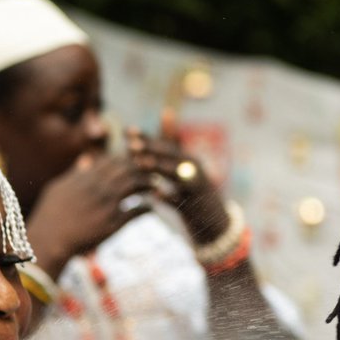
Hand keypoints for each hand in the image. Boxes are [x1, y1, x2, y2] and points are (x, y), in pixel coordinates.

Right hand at [25, 154, 153, 278]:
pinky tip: (151, 207)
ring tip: (155, 185)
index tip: (134, 162)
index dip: (125, 159)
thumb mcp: (59, 188)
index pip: (113, 160)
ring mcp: (107, 205)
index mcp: (86, 177)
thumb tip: (87, 158)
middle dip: (141, 167)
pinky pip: (137, 211)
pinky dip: (147, 207)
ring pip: (135, 185)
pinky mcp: (113, 223)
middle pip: (127, 169)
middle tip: (151, 170)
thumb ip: (76, 172)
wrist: (50, 241)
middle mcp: (99, 188)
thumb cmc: (50, 215)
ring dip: (148, 183)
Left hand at [125, 112, 227, 244]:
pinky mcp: (196, 205)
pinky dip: (169, 198)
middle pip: (171, 155)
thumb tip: (163, 116)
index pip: (164, 144)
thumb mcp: (182, 171)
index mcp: (188, 160)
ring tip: (140, 163)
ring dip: (158, 168)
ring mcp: (196, 187)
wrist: (213, 223)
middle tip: (130, 144)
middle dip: (150, 148)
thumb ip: (169, 150)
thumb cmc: (192, 194)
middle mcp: (194, 169)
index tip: (126, 130)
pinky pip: (181, 201)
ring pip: (176, 175)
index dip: (146, 137)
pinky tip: (155, 197)